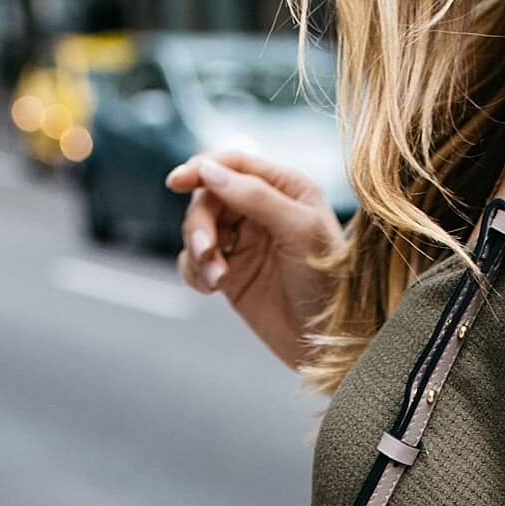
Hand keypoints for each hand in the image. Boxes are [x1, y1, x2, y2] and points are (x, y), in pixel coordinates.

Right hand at [167, 149, 342, 369]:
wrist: (326, 341)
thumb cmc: (328, 283)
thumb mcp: (301, 232)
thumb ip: (257, 197)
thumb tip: (210, 171)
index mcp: (284, 188)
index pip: (234, 164)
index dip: (201, 168)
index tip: (176, 182)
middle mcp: (260, 209)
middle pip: (208, 197)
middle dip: (201, 224)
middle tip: (207, 252)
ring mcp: (242, 241)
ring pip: (196, 229)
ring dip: (199, 252)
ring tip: (217, 280)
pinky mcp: (228, 272)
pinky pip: (193, 261)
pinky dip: (195, 272)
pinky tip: (212, 289)